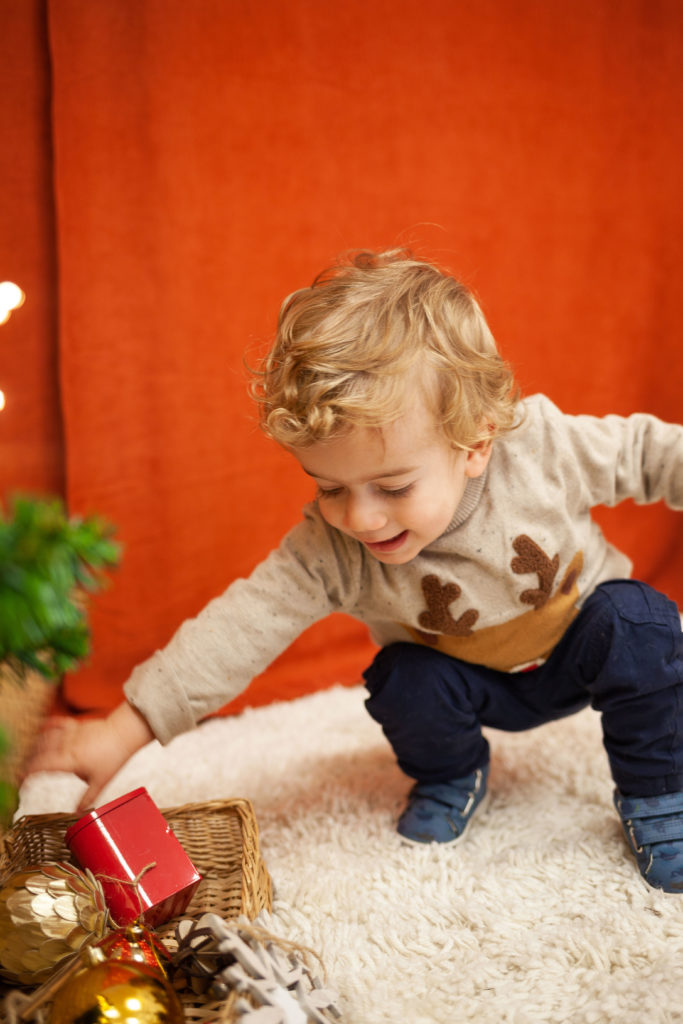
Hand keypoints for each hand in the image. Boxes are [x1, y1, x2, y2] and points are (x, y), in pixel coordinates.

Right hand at [22, 701, 153, 811]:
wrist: (125, 733)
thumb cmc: (114, 756)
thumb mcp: (101, 782)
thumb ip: (87, 799)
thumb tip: (78, 814)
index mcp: (69, 761)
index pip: (41, 767)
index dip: (28, 774)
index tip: (21, 781)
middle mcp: (66, 746)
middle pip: (39, 753)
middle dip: (29, 762)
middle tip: (24, 772)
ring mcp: (70, 734)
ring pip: (46, 738)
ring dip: (36, 747)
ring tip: (32, 756)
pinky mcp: (76, 725)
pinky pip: (57, 723)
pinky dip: (48, 726)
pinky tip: (42, 730)